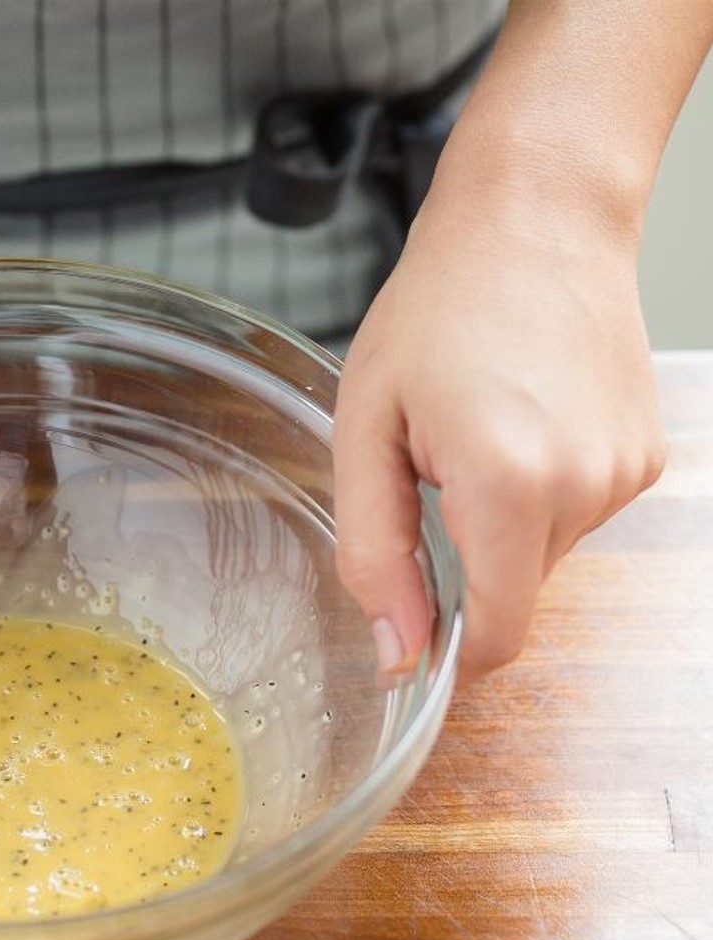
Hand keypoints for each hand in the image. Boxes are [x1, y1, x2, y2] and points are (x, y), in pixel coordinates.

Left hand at [332, 188, 665, 682]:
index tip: (416, 616)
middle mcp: (586, 487)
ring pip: (543, 553)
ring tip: (478, 427)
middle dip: (465, 556)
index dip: (450, 646)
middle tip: (433, 466)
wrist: (534, 219)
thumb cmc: (438, 309)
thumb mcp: (365, 430)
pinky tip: (520, 417)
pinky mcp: (646, 456)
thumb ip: (375, 550)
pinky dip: (538, 488)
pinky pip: (574, 511)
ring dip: (500, 518)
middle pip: (515, 592)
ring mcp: (626, 472)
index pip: (498, 637)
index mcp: (510, 486)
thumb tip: (398, 649)